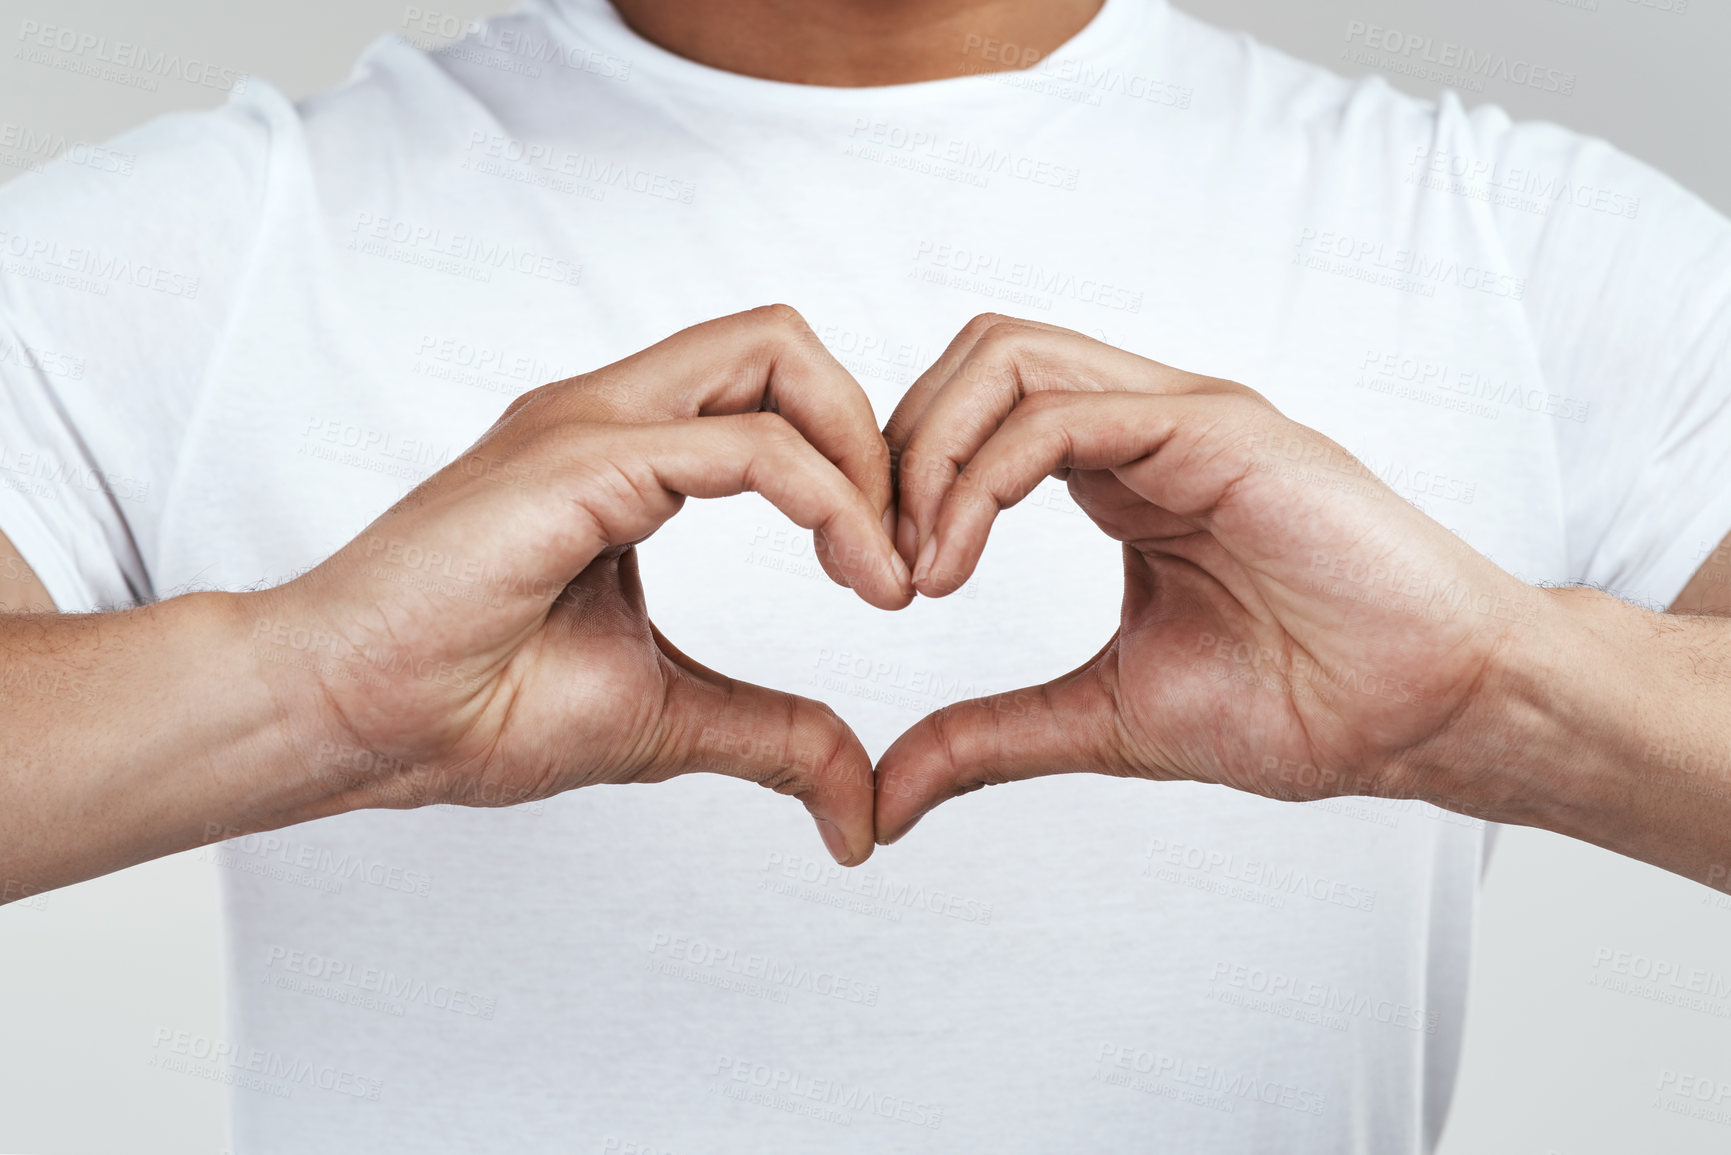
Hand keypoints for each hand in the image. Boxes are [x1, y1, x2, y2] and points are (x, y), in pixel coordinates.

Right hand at [257, 306, 910, 865]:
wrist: (348, 725)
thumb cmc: (470, 709)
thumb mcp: (669, 719)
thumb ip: (773, 737)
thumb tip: (858, 809)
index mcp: (627, 455)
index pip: (775, 390)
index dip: (860, 466)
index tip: (893, 577)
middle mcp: (611, 417)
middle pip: (786, 341)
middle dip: (878, 436)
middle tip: (905, 556)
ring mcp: (590, 426)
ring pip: (774, 353)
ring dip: (864, 455)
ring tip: (888, 571)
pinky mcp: (578, 464)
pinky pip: (745, 446)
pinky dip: (829, 502)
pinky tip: (858, 579)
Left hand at [874, 315, 1543, 843]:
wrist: (1430, 716)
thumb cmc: (1305, 704)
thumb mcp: (1104, 718)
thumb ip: (989, 737)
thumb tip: (884, 797)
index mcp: (1118, 474)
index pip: (971, 414)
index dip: (900, 484)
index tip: (876, 587)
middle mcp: (1142, 424)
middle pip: (972, 359)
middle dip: (893, 450)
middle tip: (875, 566)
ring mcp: (1180, 415)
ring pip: (1004, 357)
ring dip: (926, 454)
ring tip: (915, 568)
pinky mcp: (1217, 428)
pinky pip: (1062, 413)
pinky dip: (980, 479)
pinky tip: (954, 565)